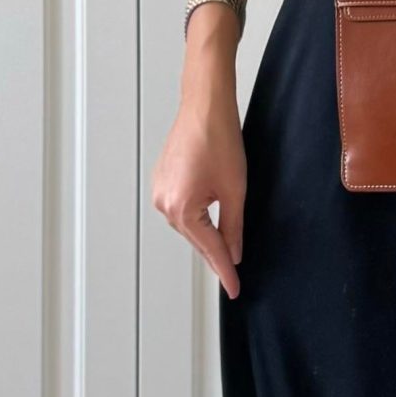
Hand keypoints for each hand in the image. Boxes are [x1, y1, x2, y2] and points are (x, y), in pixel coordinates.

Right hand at [151, 95, 246, 297]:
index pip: (209, 248)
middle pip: (196, 239)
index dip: (225, 270)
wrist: (205, 107)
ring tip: (225, 248)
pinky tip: (210, 220)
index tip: (234, 289)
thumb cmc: (219, 140)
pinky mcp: (162, 181)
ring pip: (188, 225)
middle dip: (215, 254)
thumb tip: (233, 252)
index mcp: (182, 208)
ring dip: (206, 234)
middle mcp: (164, 203)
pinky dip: (196, 217)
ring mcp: (160, 191)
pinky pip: (181, 209)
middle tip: (233, 274)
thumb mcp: (235, 190)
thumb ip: (233, 227)